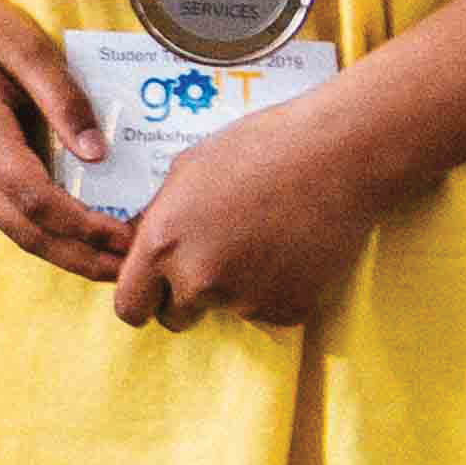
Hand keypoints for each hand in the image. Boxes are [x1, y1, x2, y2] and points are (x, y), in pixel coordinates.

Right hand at [0, 0, 127, 282]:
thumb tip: (97, 153)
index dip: (82, 225)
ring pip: (12, 230)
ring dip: (63, 251)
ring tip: (111, 260)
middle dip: (79, 257)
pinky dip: (42, 231)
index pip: (34, 196)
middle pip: (23, 231)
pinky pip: (3, 215)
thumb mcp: (26, 44)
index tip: (125, 236)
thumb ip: (63, 98)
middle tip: (128, 271)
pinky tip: (76, 235)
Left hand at [104, 77, 403, 331]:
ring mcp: (244, 299)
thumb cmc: (260, 147)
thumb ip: (159, 216)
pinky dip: (278, 290)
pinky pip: (270, 311)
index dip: (143, 300)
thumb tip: (143, 241)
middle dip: (189, 297)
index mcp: (163, 242)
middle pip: (175, 317)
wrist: (336, 155)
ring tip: (266, 238)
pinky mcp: (287, 310)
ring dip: (238, 288)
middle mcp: (197, 279)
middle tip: (221, 257)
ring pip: (227, 310)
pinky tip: (293, 248)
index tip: (157, 293)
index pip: (129, 307)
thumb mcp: (188, 169)